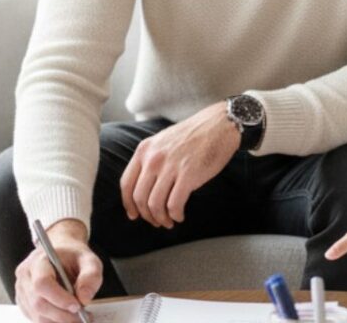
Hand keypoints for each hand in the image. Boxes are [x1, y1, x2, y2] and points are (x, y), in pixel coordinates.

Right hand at [15, 219, 101, 322]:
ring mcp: (22, 290)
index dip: (59, 298)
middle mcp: (25, 276)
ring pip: (36, 314)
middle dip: (62, 314)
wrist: (61, 253)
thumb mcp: (89, 259)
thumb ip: (91, 275)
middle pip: (38, 303)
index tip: (77, 306)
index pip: (42, 283)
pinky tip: (67, 317)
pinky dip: (53, 321)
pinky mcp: (24, 303)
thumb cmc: (73, 256)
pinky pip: (36, 318)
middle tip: (82, 317)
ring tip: (78, 318)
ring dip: (58, 321)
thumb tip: (84, 298)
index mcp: (38, 261)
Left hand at [120, 101, 239, 227]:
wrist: (220, 124)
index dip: (128, 204)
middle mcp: (153, 159)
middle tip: (156, 221)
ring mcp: (170, 167)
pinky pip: (174, 204)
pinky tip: (180, 215)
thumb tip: (145, 186)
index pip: (126, 184)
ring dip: (161, 218)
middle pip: (139, 198)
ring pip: (155, 204)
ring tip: (169, 221)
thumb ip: (151, 159)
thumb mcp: (163, 141)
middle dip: (147, 215)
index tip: (134, 214)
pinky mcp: (188, 175)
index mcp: (144, 150)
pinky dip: (175, 215)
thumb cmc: (195, 134)